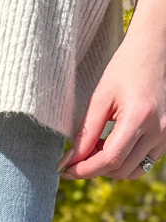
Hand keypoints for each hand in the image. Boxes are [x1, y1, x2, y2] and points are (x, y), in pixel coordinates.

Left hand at [59, 0, 165, 180]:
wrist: (155, 50)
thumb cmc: (125, 68)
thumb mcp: (99, 99)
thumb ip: (85, 134)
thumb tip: (70, 162)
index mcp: (139, 117)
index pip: (110, 160)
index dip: (84, 170)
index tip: (65, 170)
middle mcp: (158, 129)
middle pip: (120, 169)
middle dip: (94, 168)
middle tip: (78, 155)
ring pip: (132, 171)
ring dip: (110, 168)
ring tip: (95, 149)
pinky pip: (143, 163)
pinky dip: (124, 162)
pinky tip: (111, 146)